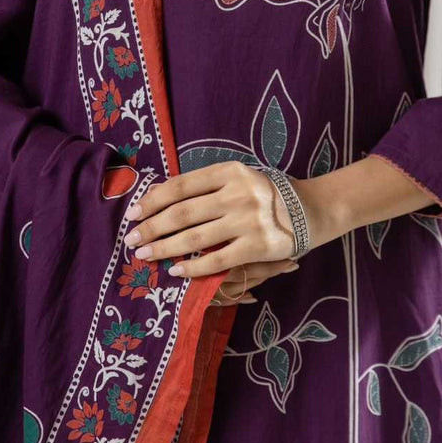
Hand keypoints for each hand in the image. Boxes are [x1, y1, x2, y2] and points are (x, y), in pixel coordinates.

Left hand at [123, 162, 310, 303]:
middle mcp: (237, 193)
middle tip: (130, 239)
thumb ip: (207, 186)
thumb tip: (160, 198)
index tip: (133, 212)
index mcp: (230, 171)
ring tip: (144, 254)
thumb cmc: (265, 193)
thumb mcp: (238, 178)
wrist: (311, 209)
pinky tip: (175, 271)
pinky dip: (192, 267)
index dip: (152, 200)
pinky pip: (216, 260)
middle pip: (182, 213)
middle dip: (150, 227)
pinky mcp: (257, 246)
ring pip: (194, 237)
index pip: (181, 186)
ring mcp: (248, 220)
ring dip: (164, 248)